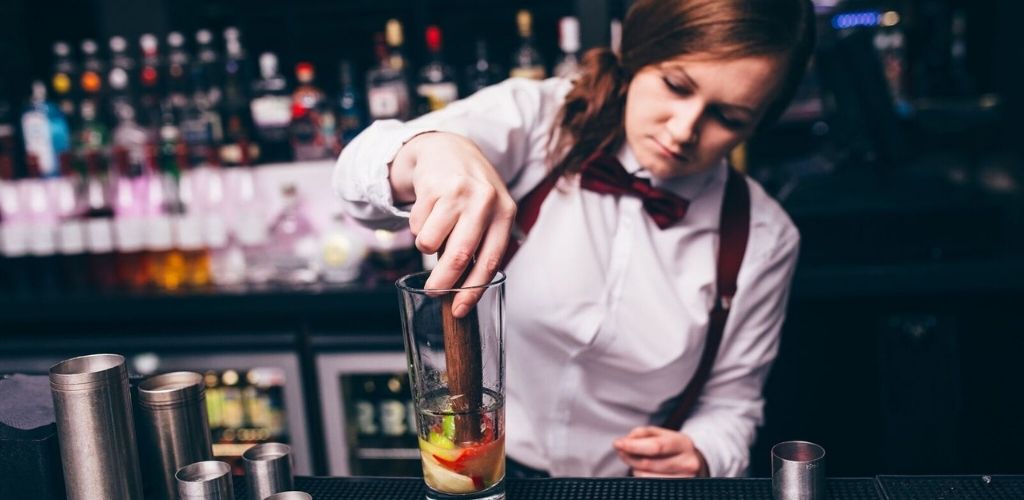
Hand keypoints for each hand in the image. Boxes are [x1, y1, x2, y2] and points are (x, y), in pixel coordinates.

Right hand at [391, 132, 516, 316]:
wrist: (448, 150)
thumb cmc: (471, 191)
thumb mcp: (490, 212)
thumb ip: (482, 243)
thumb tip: (463, 290)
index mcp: (505, 213)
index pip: (490, 260)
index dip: (473, 290)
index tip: (460, 310)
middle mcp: (485, 202)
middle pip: (458, 256)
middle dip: (442, 282)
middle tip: (434, 292)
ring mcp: (458, 193)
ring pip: (429, 243)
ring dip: (426, 246)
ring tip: (434, 232)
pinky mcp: (433, 186)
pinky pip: (416, 225)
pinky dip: (417, 227)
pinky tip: (428, 210)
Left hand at [612, 426, 709, 477]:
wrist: (693, 463)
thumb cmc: (672, 447)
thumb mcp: (661, 434)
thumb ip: (642, 434)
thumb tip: (625, 441)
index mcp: (683, 444)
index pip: (656, 446)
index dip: (634, 446)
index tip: (618, 443)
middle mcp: (688, 463)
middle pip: (649, 464)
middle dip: (629, 457)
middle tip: (621, 450)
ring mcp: (685, 480)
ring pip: (646, 477)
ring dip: (635, 468)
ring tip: (636, 460)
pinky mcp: (678, 490)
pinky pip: (650, 485)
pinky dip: (642, 477)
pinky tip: (644, 471)